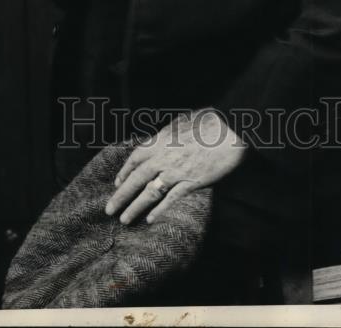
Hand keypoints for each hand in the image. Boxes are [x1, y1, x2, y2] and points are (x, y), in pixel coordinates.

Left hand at [104, 109, 246, 224]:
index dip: (124, 172)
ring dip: (135, 207)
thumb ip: (170, 131)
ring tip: (124, 220)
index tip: (117, 183)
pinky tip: (150, 219)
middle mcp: (163, 156)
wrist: (231, 129)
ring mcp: (176, 171)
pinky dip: (159, 210)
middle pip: (136, 179)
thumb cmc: (210, 120)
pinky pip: (171, 199)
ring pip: (149, 192)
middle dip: (121, 196)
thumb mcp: (183, 120)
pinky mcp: (191, 182)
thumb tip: (163, 137)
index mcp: (160, 139)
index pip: (135, 158)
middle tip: (108, 210)